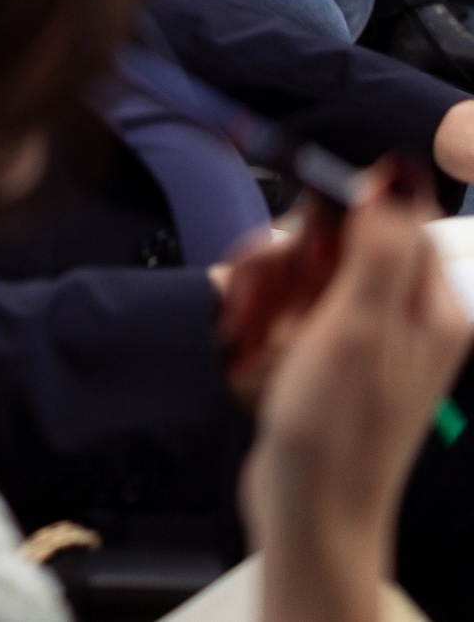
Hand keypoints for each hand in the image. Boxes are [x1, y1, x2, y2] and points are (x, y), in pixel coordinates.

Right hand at [243, 165, 466, 621]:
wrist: (309, 512)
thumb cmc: (334, 430)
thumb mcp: (355, 328)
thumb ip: (379, 249)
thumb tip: (394, 173)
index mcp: (431, 308)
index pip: (393, 216)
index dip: (339, 213)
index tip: (297, 235)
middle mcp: (409, 320)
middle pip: (348, 244)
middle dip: (295, 256)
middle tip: (265, 287)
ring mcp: (371, 344)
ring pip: (315, 276)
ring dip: (275, 289)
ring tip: (254, 326)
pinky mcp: (336, 365)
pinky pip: (300, 314)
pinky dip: (272, 321)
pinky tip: (256, 348)